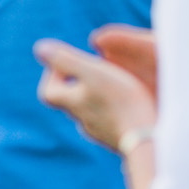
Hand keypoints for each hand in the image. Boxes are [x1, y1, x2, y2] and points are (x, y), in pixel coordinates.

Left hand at [34, 38, 156, 149]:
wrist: (148, 141)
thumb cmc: (120, 102)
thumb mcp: (92, 72)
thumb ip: (65, 59)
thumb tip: (40, 48)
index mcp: (70, 104)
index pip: (48, 90)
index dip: (55, 73)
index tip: (72, 61)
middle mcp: (82, 121)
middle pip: (71, 101)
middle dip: (79, 83)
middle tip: (96, 70)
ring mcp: (101, 133)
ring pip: (92, 112)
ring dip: (99, 97)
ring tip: (117, 84)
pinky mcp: (120, 140)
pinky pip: (112, 123)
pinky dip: (116, 111)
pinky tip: (133, 105)